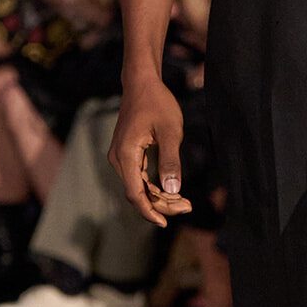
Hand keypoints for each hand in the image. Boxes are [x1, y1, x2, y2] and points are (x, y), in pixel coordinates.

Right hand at [108, 77, 193, 227]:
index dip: (150, 211)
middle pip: (137, 193)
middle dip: (161, 204)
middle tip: (188, 206)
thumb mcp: (171, 131)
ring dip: (159, 196)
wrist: (142, 83)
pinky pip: (139, 177)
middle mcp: (118, 158)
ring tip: (184, 201)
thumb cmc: (158, 103)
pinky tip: (172, 190)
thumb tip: (174, 190)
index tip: (165, 223)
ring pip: (138, 187)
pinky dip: (154, 186)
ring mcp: (120, 156)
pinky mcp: (126, 154)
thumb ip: (171, 161)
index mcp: (126, 154)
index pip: (135, 193)